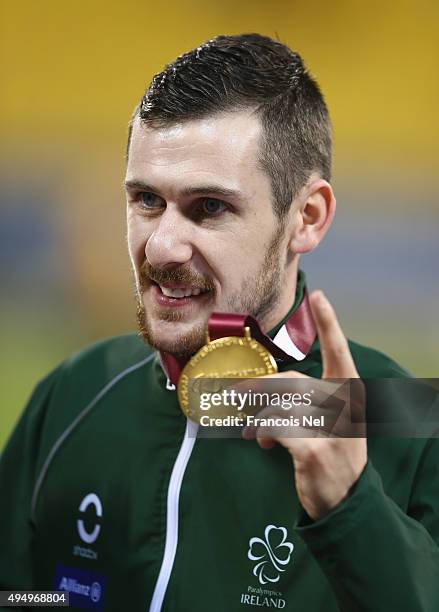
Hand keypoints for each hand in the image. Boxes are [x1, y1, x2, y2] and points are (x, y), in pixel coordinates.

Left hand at [242, 290, 366, 520]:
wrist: (347, 499)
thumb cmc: (333, 451)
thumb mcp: (328, 421)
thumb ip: (302, 401)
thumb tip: (259, 392)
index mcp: (351, 394)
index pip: (340, 352)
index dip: (329, 324)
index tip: (319, 297)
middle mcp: (345, 408)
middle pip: (292, 383)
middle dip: (259, 391)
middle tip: (237, 396)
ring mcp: (331, 430)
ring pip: (278, 406)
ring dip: (258, 418)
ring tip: (254, 431)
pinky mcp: (314, 451)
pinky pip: (274, 428)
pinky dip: (262, 433)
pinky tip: (263, 443)